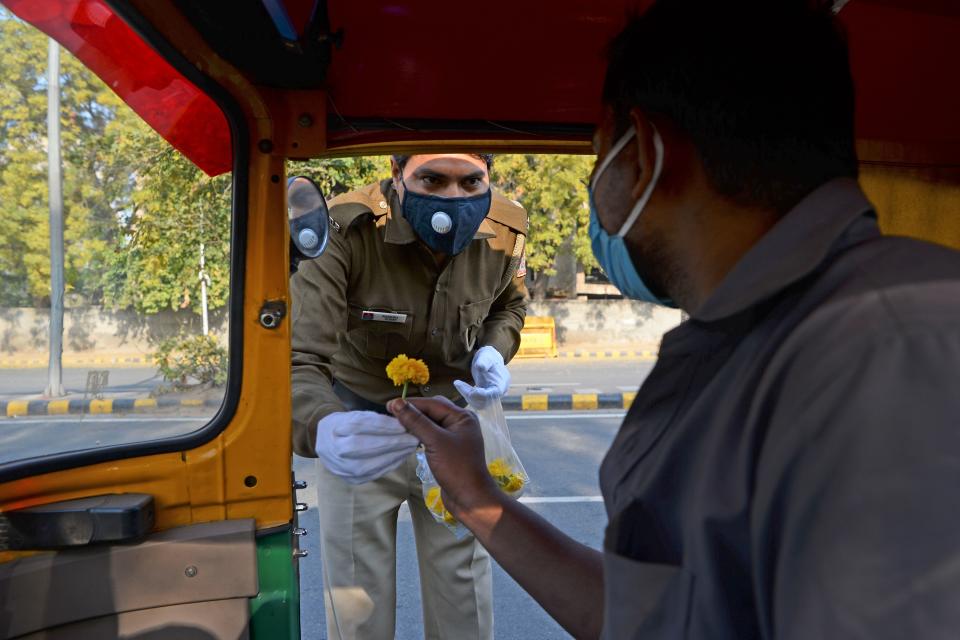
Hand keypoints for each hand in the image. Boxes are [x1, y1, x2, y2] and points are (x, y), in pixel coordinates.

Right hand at [315, 410, 419, 483]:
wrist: (325, 443)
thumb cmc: (346, 425)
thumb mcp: (356, 415)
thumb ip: (375, 418)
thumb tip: (401, 421)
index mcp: (335, 428)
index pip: (359, 426)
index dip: (383, 425)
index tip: (403, 424)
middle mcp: (335, 449)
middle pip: (363, 446)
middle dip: (391, 442)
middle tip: (412, 438)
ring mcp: (342, 467)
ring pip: (369, 464)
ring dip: (393, 456)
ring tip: (410, 448)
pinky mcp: (352, 479)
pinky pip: (373, 474)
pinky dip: (390, 465)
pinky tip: (401, 457)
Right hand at [388, 397, 499, 517]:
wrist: (470, 498)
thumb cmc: (456, 467)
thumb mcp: (435, 441)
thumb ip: (416, 421)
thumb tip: (397, 403)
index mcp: (462, 417)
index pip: (432, 403)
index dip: (410, 404)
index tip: (388, 405)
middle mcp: (460, 423)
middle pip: (433, 410)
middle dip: (413, 411)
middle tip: (391, 414)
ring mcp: (455, 437)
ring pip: (432, 423)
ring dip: (415, 422)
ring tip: (396, 424)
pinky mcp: (449, 449)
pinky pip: (432, 435)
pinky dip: (420, 434)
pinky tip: (408, 437)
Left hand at [455, 346, 509, 407]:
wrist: (489, 360)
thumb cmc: (487, 357)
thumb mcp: (485, 356)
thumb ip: (483, 362)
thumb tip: (480, 367)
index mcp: (501, 385)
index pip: (489, 396)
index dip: (477, 394)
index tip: (466, 388)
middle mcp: (499, 393)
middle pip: (483, 401)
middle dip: (469, 393)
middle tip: (457, 383)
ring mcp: (494, 397)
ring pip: (479, 405)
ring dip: (467, 396)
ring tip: (459, 384)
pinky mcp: (487, 398)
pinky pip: (478, 403)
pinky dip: (469, 397)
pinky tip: (463, 387)